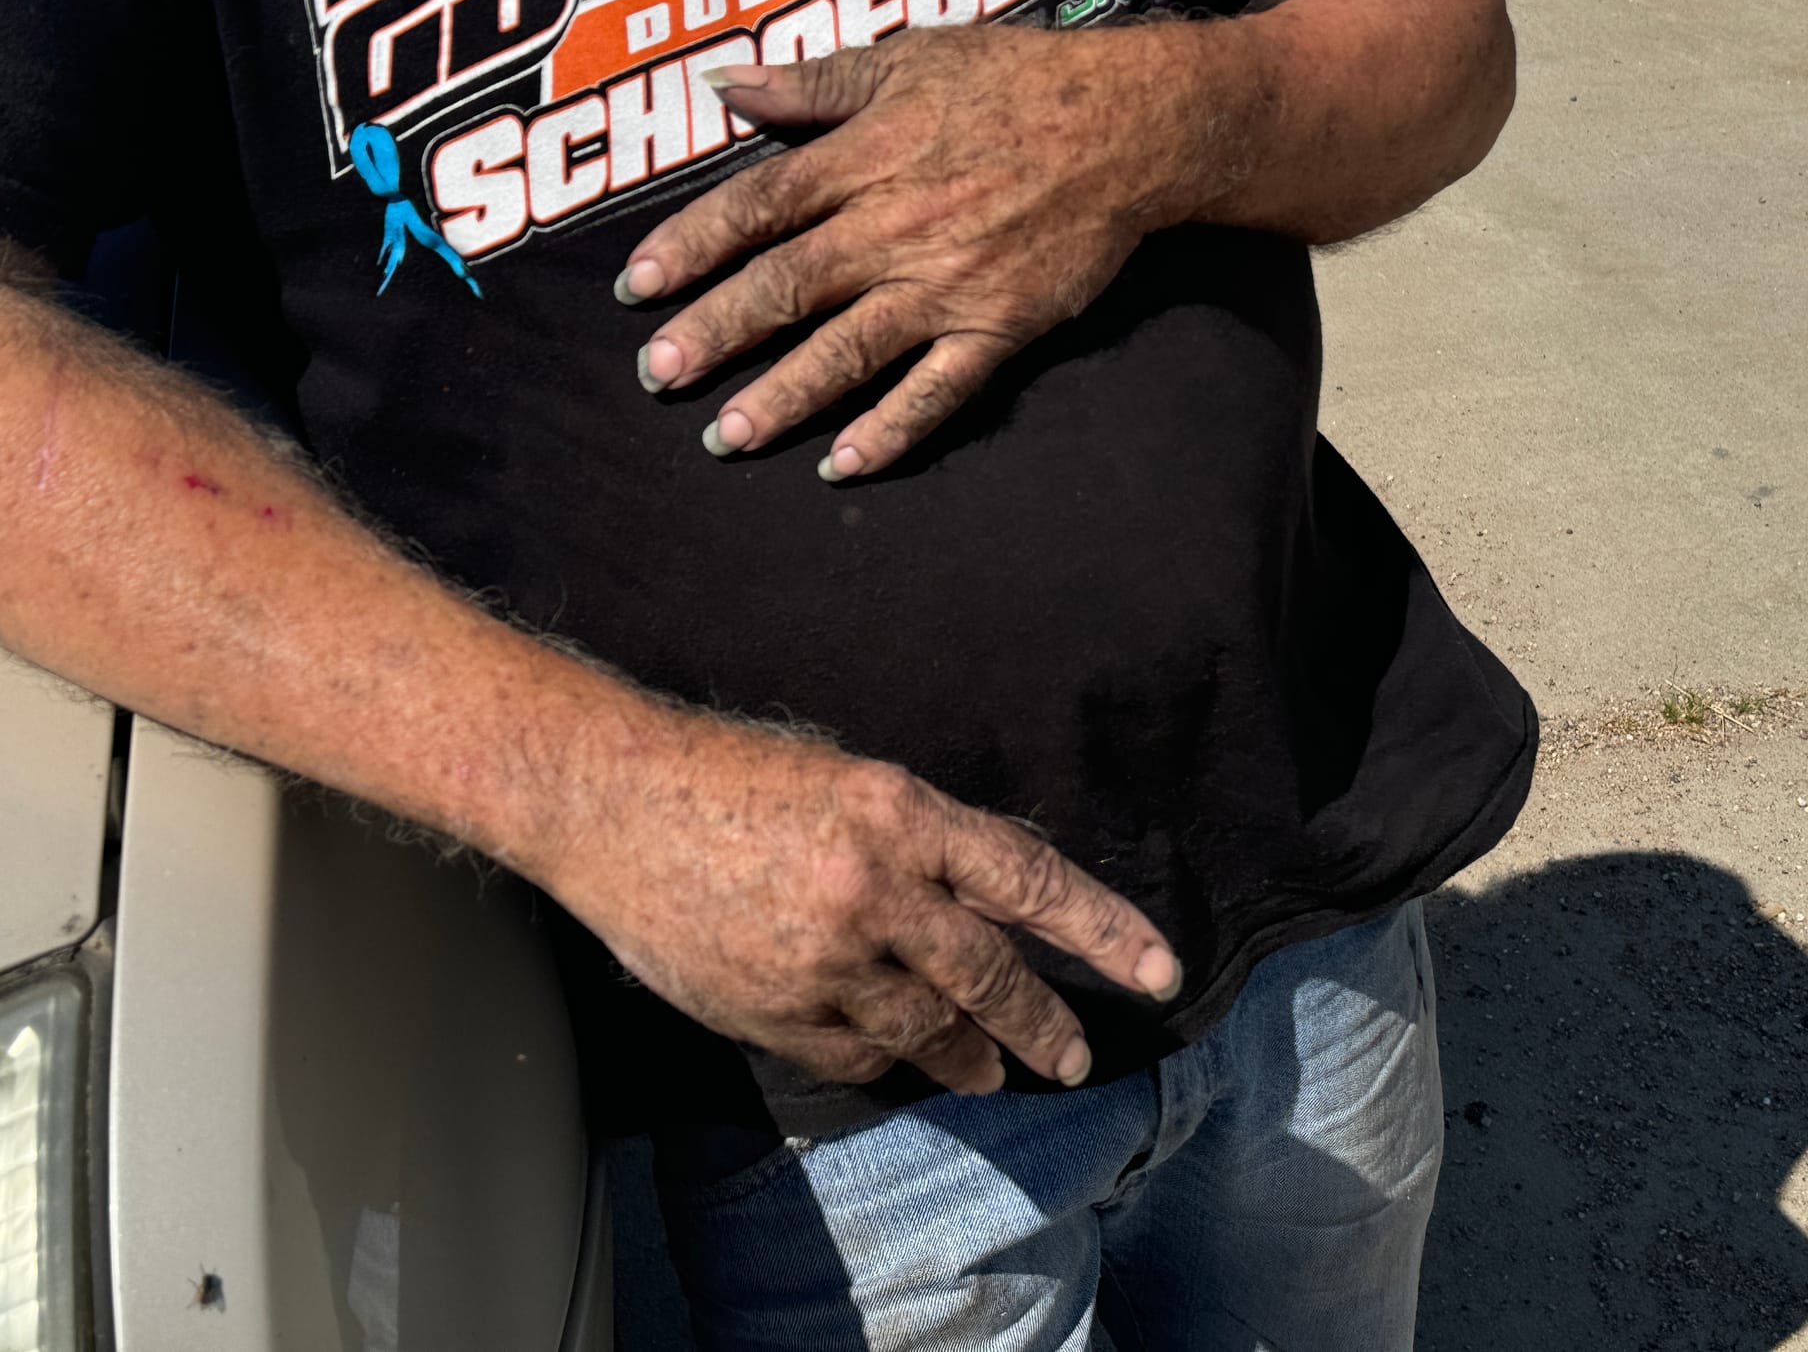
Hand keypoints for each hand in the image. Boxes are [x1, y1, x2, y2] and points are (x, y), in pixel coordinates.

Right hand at [549, 715, 1182, 1093]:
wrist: (611, 802)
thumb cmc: (731, 775)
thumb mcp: (850, 780)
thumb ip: (927, 840)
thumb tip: (1001, 895)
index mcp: (900, 811)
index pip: (1031, 879)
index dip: (1103, 929)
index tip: (1157, 971)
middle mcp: (873, 887)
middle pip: (991, 975)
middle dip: (1043, 1024)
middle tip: (1074, 1057)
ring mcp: (822, 957)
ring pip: (929, 1025)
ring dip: (971, 1054)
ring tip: (993, 1071)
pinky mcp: (774, 1009)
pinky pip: (859, 1053)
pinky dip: (888, 1056)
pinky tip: (898, 1055)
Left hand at [616, 22, 1213, 479]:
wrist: (1128, 127)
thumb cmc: (1014, 83)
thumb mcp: (908, 56)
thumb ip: (813, 82)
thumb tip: (726, 83)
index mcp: (864, 159)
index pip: (759, 206)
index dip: (691, 246)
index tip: (636, 286)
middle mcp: (894, 229)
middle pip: (787, 286)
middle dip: (716, 333)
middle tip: (658, 374)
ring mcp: (947, 287)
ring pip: (849, 350)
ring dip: (784, 397)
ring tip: (727, 435)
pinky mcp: (997, 329)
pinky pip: (937, 391)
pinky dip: (891, 430)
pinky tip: (842, 465)